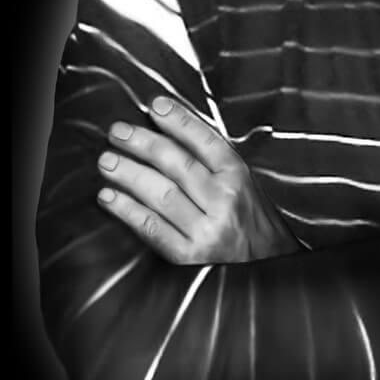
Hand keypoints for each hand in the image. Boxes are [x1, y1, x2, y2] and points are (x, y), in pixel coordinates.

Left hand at [96, 95, 299, 263]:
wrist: (273, 274)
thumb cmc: (256, 227)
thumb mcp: (248, 187)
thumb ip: (217, 166)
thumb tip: (175, 135)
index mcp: (239, 177)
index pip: (205, 140)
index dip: (178, 120)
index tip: (154, 105)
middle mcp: (224, 200)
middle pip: (177, 164)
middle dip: (143, 143)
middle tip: (117, 131)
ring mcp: (207, 230)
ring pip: (161, 194)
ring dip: (129, 174)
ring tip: (106, 161)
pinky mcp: (190, 258)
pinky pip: (153, 228)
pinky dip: (128, 212)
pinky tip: (109, 198)